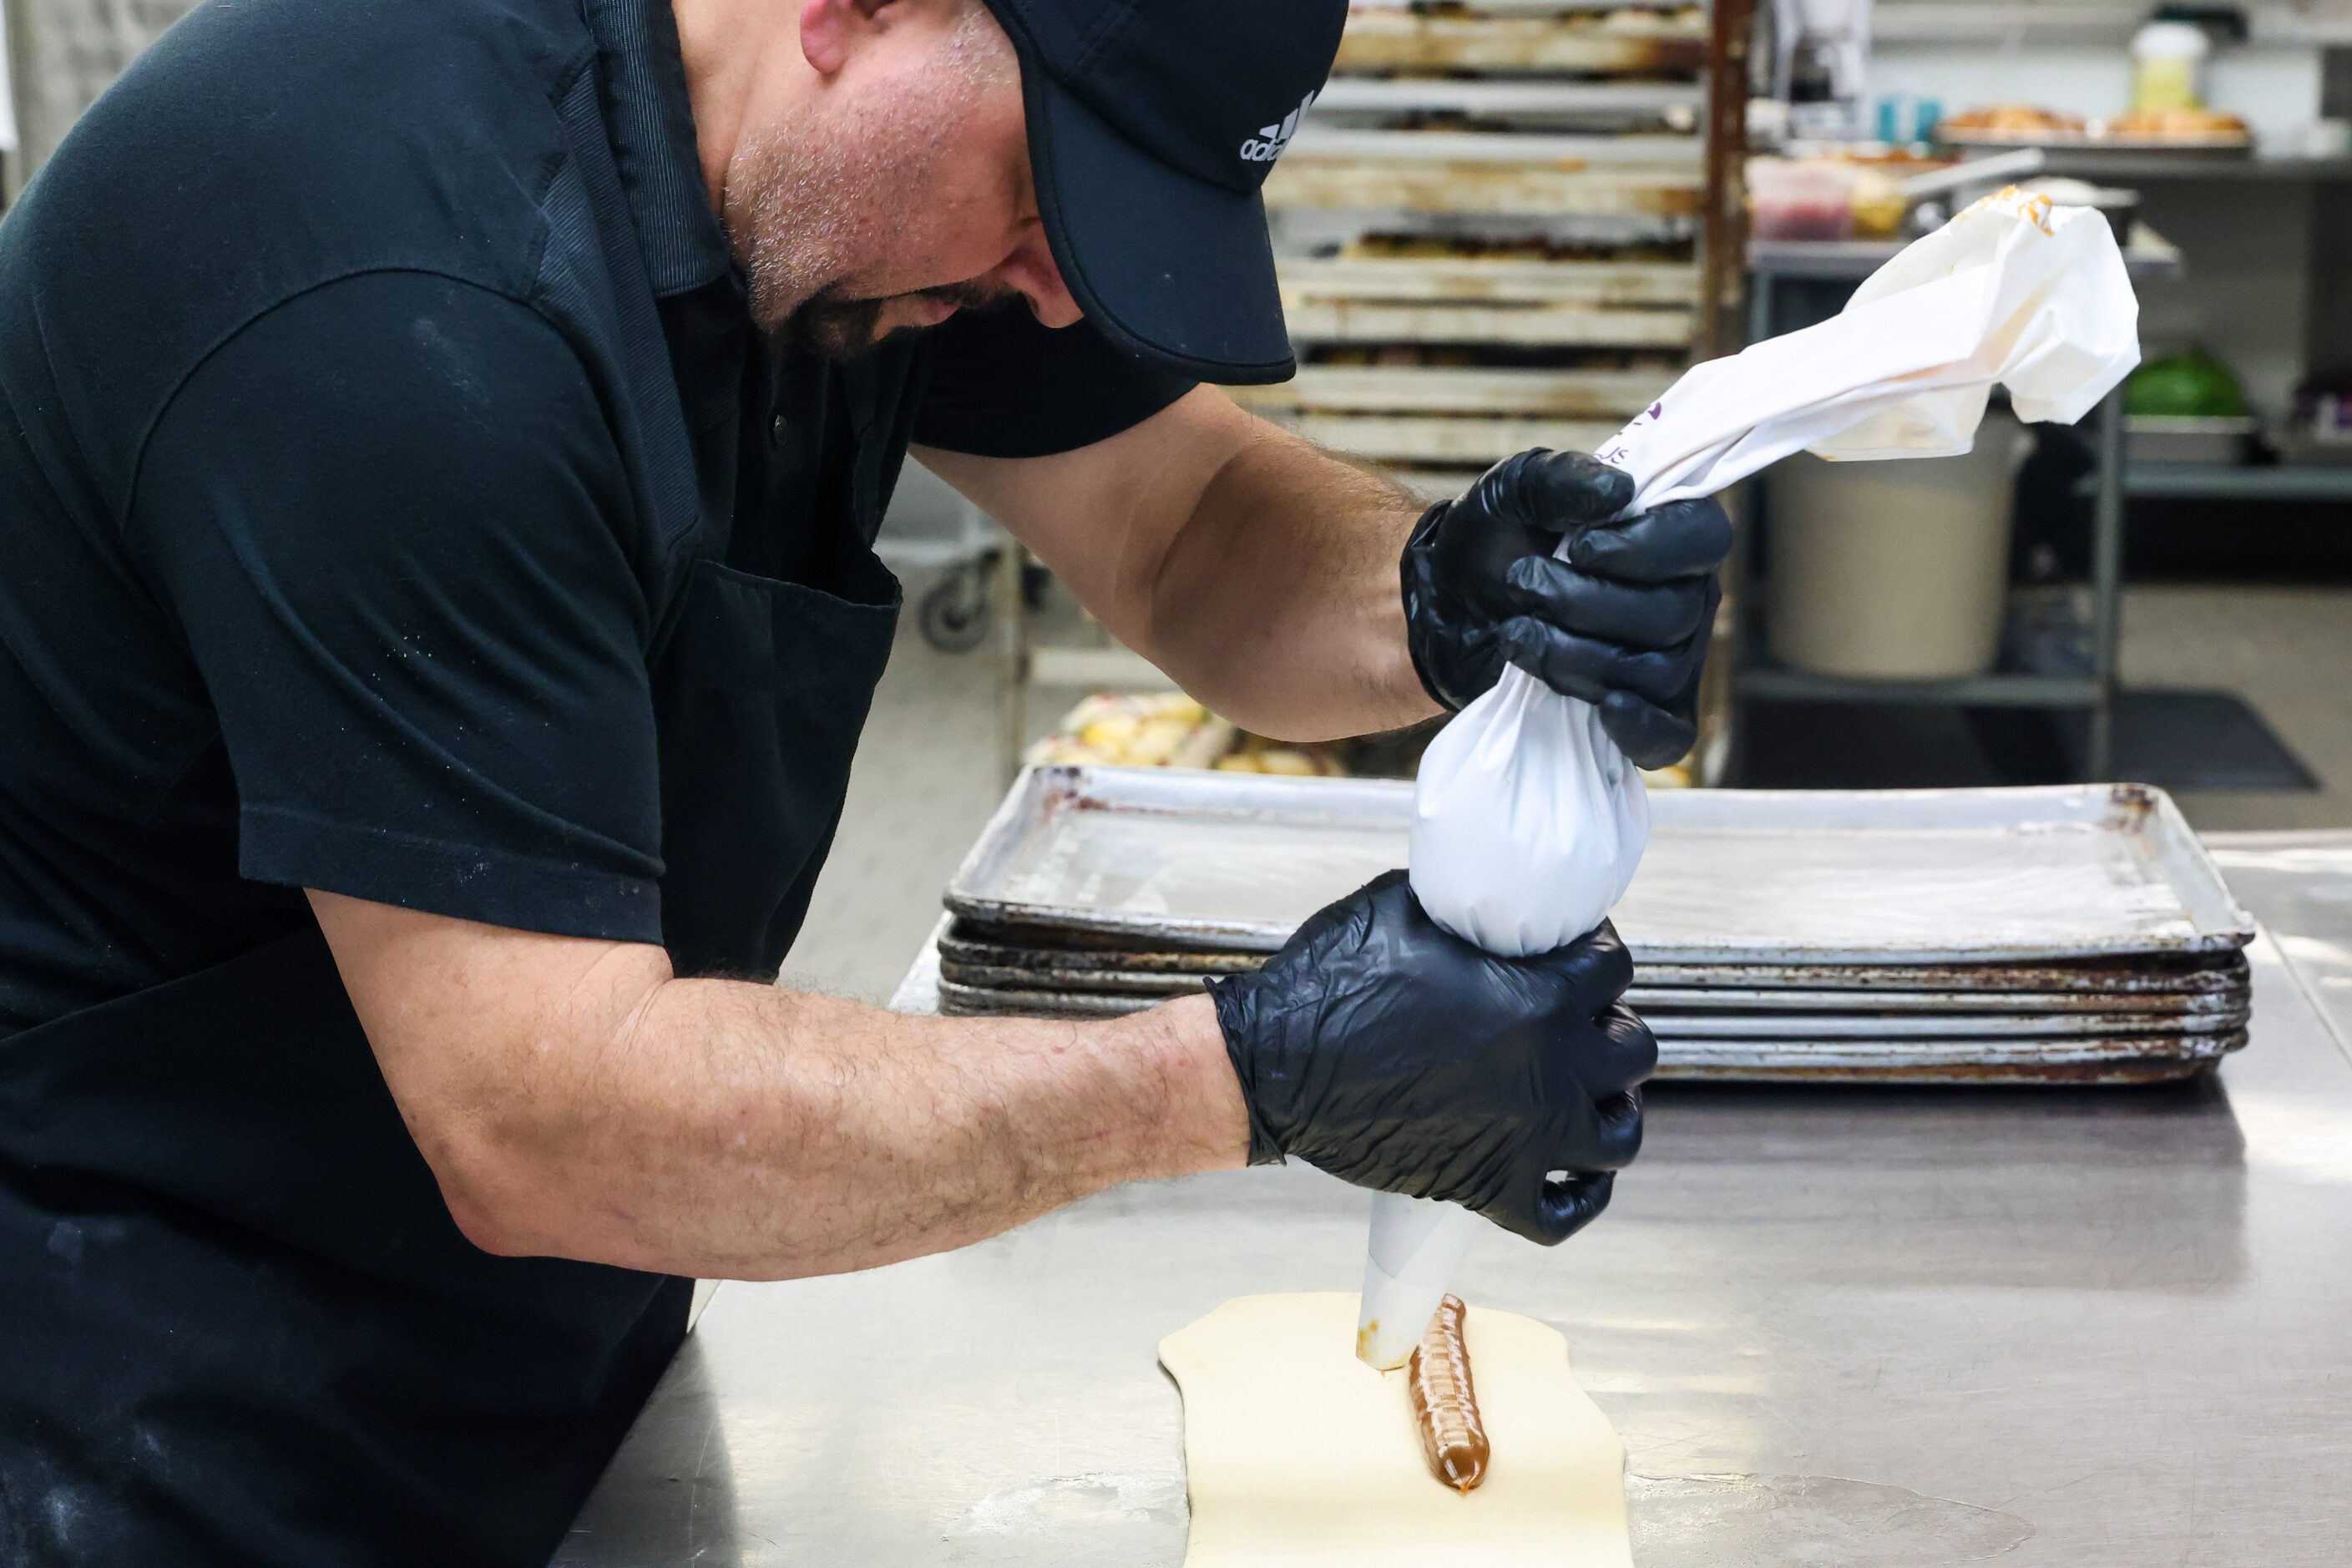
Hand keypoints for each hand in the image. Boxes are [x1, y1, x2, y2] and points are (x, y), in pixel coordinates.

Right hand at [1208, 871, 1654, 1245]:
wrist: (1273, 1067)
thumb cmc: (1326, 985)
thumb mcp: (1400, 907)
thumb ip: (1465, 903)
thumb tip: (1484, 896)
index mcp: (1537, 997)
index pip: (1615, 968)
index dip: (1601, 954)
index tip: (1583, 956)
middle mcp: (1546, 1070)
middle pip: (1634, 1051)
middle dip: (1614, 1030)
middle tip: (1586, 1022)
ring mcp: (1525, 1137)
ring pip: (1619, 1139)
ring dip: (1614, 1112)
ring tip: (1595, 1096)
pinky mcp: (1488, 1187)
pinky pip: (1562, 1215)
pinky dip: (1579, 1199)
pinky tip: (1575, 1175)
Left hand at [1401, 449, 1731, 767]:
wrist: (1443, 607)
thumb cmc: (1492, 540)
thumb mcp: (1516, 489)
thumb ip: (1565, 478)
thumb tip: (1621, 490)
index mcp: (1666, 536)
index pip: (1704, 537)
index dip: (1650, 547)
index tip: (1584, 548)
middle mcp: (1681, 598)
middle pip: (1672, 612)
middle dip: (1585, 603)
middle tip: (1523, 585)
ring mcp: (1667, 662)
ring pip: (1655, 671)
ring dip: (1574, 655)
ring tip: (1517, 634)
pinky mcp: (1639, 714)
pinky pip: (1669, 734)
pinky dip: (1639, 726)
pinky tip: (1604, 707)